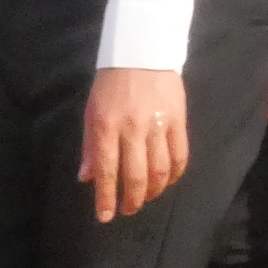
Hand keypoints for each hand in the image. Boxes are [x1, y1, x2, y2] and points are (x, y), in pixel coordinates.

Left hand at [79, 66, 190, 221]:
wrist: (142, 51)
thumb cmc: (111, 83)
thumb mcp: (92, 112)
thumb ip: (91, 146)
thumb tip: (87, 178)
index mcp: (106, 126)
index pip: (107, 171)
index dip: (106, 198)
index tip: (105, 217)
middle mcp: (132, 129)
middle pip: (137, 176)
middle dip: (132, 200)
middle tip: (129, 209)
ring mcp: (158, 125)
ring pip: (160, 170)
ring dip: (154, 191)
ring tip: (147, 197)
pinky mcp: (178, 120)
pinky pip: (180, 155)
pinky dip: (175, 174)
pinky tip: (168, 180)